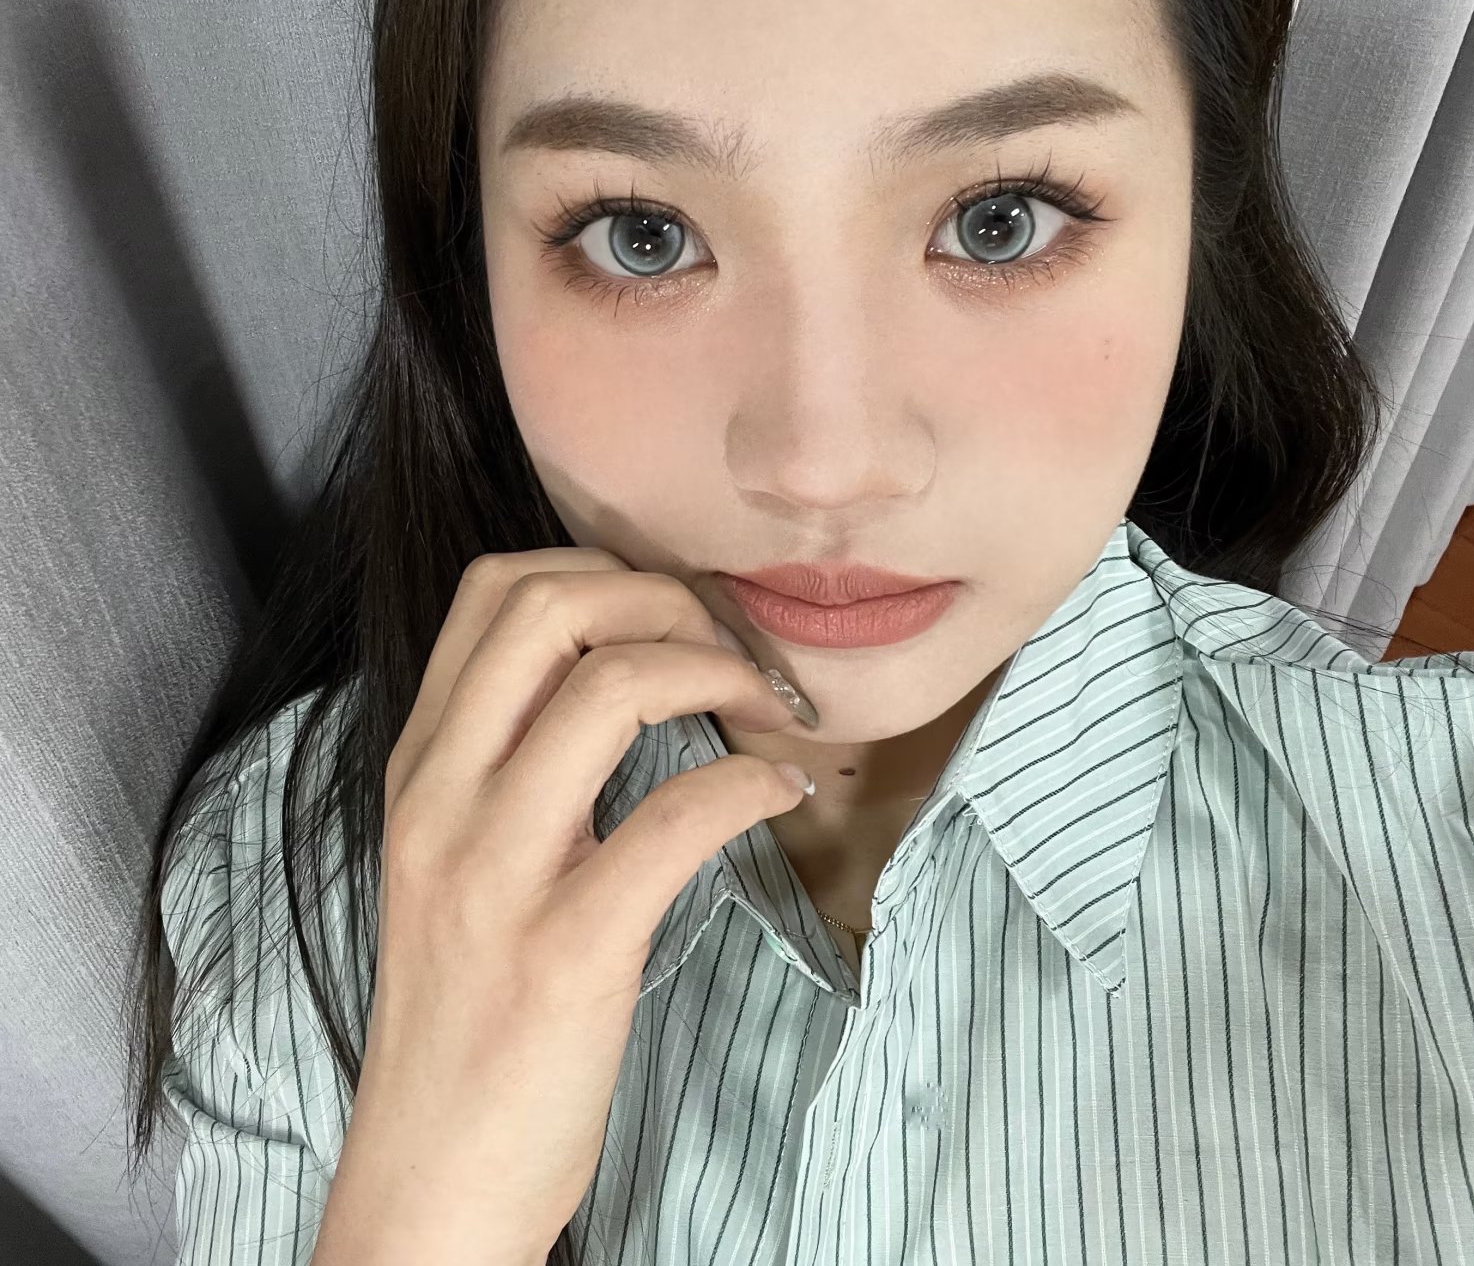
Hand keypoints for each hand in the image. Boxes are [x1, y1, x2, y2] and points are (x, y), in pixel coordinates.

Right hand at [309, 549, 810, 1265]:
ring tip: (770, 708)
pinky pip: (678, 817)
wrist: (431, 1174)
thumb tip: (621, 670)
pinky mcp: (565, 950)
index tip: (673, 614)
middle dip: (667, 601)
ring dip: (721, 674)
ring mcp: (496, 873)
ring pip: (613, 690)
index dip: (604, 570)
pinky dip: (751, 780)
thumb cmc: (466, 1007)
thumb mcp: (457, 857)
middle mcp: (442, 800)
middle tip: (732, 651)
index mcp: (420, 768)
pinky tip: (781, 789)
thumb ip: (509, 760)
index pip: (494, 591)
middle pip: (552, 609)